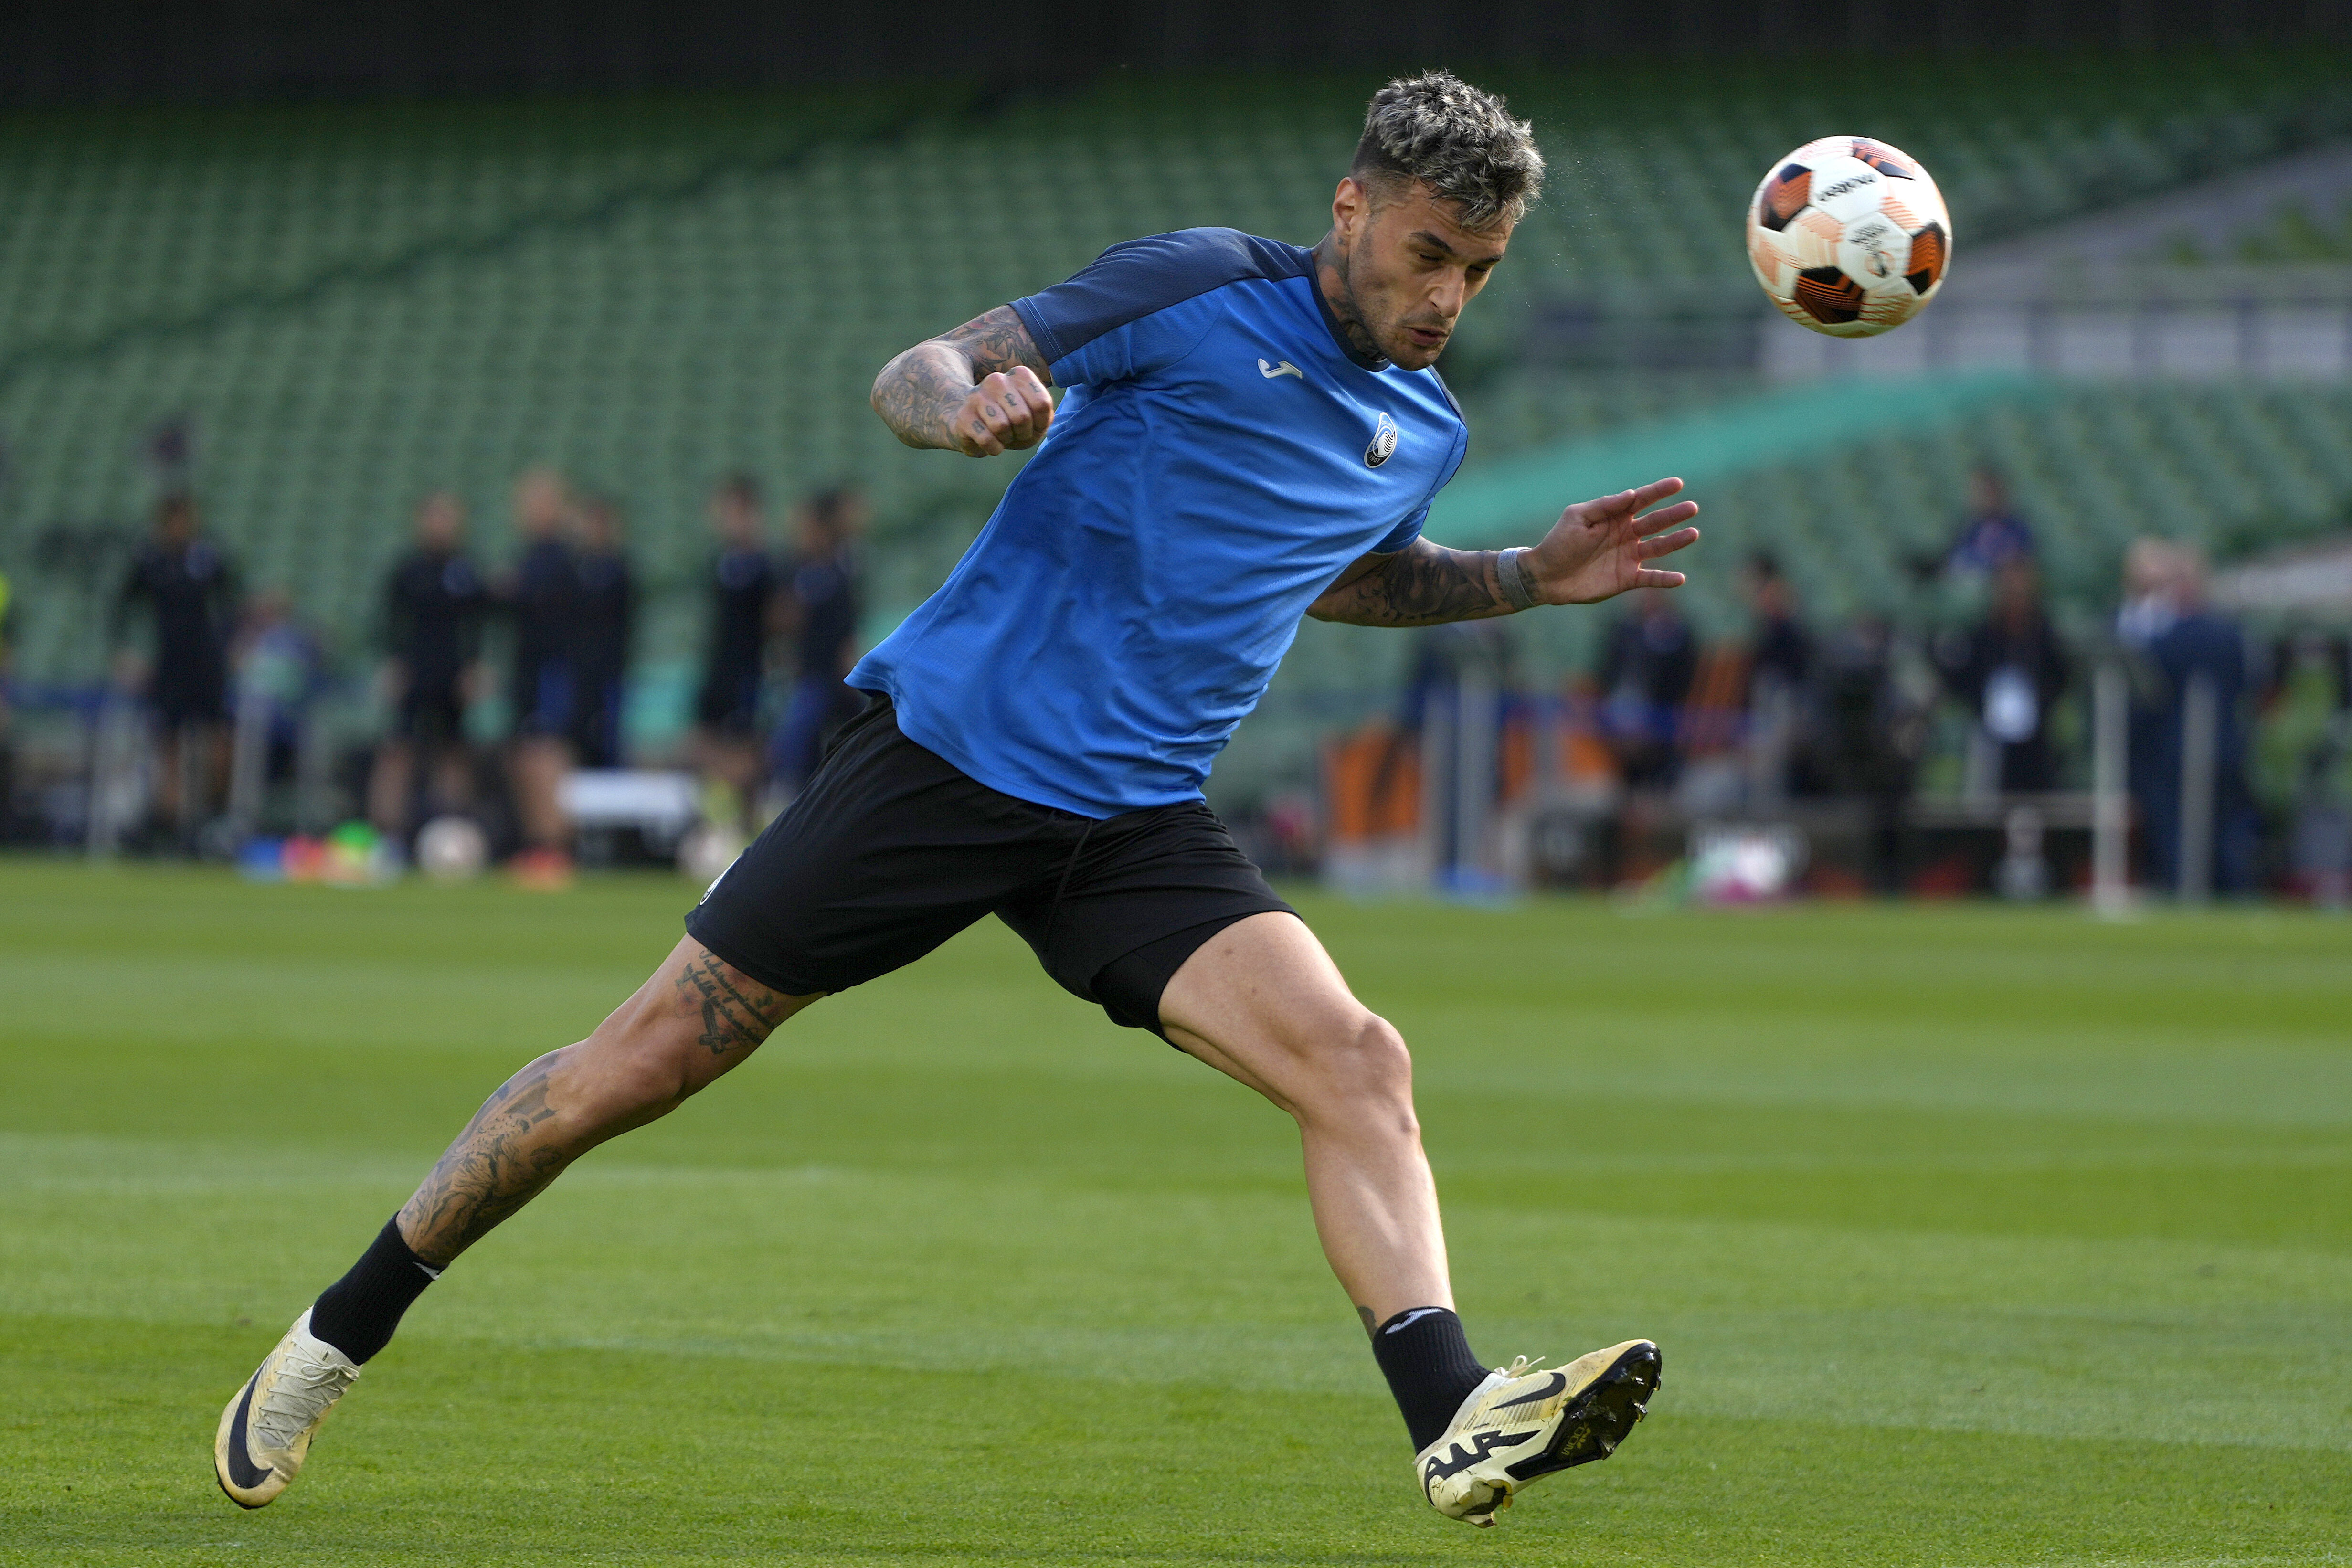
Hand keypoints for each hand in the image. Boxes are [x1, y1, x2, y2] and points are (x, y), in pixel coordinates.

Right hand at [947, 366, 1053, 456]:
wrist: (975, 425)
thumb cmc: (1012, 422)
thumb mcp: (1036, 418)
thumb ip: (1046, 415)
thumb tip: (1042, 419)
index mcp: (1019, 375)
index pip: (1042, 403)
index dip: (1041, 423)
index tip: (1032, 424)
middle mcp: (997, 380)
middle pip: (1022, 416)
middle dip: (1023, 433)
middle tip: (1016, 432)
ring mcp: (978, 395)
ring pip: (1001, 427)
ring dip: (1006, 440)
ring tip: (1002, 435)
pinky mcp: (964, 415)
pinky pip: (986, 439)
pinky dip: (994, 448)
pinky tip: (991, 443)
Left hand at [1525, 477, 1700, 604]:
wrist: (1546, 576)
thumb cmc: (1559, 542)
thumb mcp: (1578, 517)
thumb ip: (1604, 506)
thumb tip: (1631, 494)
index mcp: (1615, 516)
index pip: (1641, 500)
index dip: (1659, 491)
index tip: (1677, 484)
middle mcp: (1626, 534)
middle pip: (1656, 522)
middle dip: (1674, 515)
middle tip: (1692, 508)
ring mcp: (1628, 557)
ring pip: (1658, 547)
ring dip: (1676, 541)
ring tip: (1693, 533)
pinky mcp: (1627, 578)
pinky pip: (1650, 578)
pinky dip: (1665, 580)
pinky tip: (1680, 579)